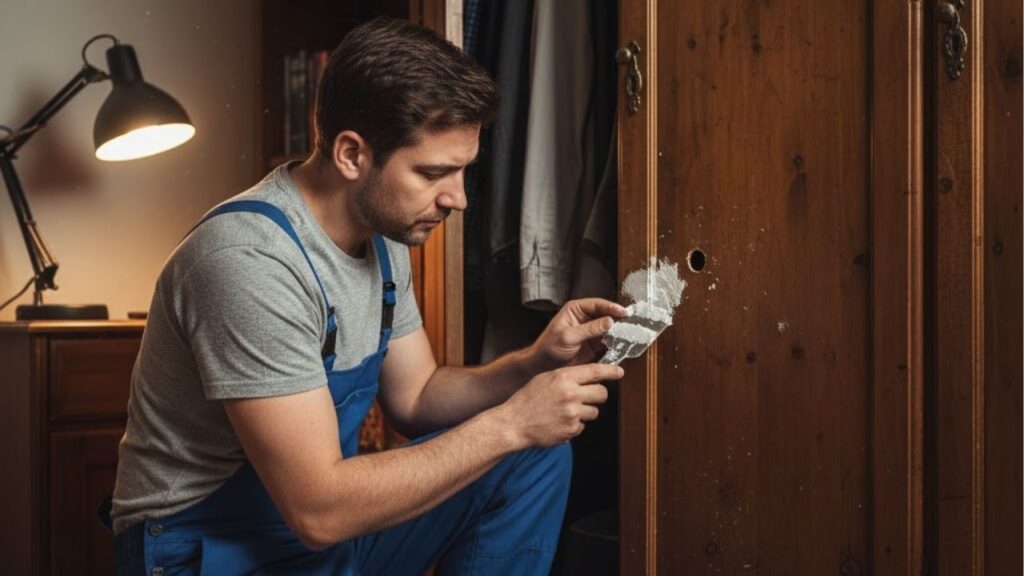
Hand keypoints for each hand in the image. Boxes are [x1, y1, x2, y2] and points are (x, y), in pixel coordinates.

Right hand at [497, 363, 623, 448]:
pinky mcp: (572, 429)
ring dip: (585, 412)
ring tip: (566, 412)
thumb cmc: (528, 400)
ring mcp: (572, 413)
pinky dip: (575, 425)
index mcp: (563, 377)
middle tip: (588, 397)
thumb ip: (567, 377)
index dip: (611, 371)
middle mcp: (570, 394)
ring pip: (594, 412)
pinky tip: (560, 422)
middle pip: (602, 393)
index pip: (595, 372)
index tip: (619, 372)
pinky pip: (583, 426)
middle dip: (598, 395)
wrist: (514, 423)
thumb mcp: (545, 379)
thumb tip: (590, 376)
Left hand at [528, 298, 628, 370]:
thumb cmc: (549, 347)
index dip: (612, 307)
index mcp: (576, 310)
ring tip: (632, 335)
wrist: (544, 365)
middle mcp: (586, 318)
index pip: (598, 304)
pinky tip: (624, 346)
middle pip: (607, 315)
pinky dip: (617, 344)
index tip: (624, 312)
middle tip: (633, 323)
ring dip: (620, 332)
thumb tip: (609, 321)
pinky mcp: (596, 345)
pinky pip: (610, 342)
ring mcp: (592, 332)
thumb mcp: (568, 336)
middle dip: (620, 319)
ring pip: (611, 329)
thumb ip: (589, 329)